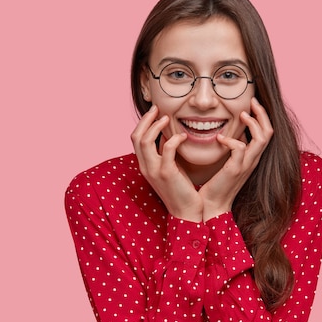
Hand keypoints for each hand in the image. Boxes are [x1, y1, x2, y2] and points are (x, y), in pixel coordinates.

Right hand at [131, 105, 203, 221]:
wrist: (186, 212)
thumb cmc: (181, 190)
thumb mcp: (169, 168)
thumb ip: (164, 154)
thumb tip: (166, 136)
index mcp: (144, 165)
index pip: (135, 139)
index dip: (143, 123)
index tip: (154, 113)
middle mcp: (145, 167)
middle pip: (136, 137)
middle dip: (145, 119)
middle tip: (157, 109)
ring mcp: (154, 170)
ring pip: (145, 140)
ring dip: (155, 125)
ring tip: (167, 118)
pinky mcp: (167, 173)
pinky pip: (166, 148)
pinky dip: (174, 138)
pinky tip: (183, 136)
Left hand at [199, 97, 273, 220]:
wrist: (212, 204)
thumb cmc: (216, 183)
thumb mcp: (227, 162)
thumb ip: (232, 148)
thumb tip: (229, 133)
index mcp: (252, 157)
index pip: (266, 133)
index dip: (262, 117)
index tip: (251, 105)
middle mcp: (253, 160)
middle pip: (269, 132)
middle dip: (262, 114)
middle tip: (252, 101)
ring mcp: (246, 165)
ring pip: (262, 138)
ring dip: (253, 122)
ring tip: (241, 115)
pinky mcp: (236, 169)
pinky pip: (240, 148)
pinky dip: (231, 140)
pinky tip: (219, 138)